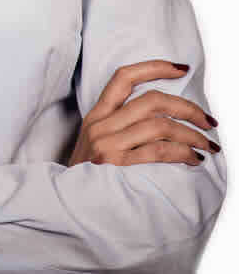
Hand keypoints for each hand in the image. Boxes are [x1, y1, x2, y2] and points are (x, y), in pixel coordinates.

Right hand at [67, 59, 219, 167]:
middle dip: (187, 107)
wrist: (67, 207)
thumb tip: (161, 117)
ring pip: (159, 125)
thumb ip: (117, 126)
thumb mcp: (93, 143)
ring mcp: (108, 145)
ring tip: (206, 144)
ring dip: (191, 134)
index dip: (154, 67)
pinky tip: (193, 158)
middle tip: (207, 120)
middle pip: (151, 100)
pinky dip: (182, 152)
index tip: (181, 69)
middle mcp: (101, 126)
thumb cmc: (86, 178)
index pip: (124, 77)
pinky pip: (158, 152)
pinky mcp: (117, 166)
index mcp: (96, 116)